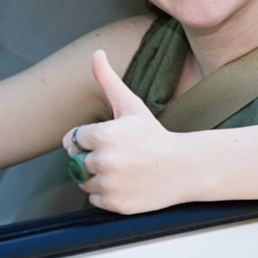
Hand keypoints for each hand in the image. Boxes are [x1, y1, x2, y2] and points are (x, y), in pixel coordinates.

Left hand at [62, 50, 190, 213]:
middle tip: (119, 154)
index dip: (89, 138)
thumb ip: (108, 79)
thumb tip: (96, 53)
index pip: (73, 140)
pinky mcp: (116, 205)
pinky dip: (107, 194)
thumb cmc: (154, 134)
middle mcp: (105, 161)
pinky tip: (126, 182)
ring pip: (85, 182)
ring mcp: (111, 185)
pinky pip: (95, 200)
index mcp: (105, 135)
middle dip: (94, 157)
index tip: (108, 139)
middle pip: (78, 162)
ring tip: (123, 168)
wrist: (184, 167)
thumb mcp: (131, 105)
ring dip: (98, 176)